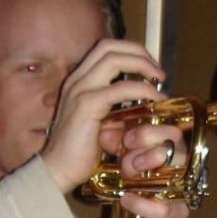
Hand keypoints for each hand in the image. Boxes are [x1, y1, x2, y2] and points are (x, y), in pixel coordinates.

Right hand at [41, 39, 164, 194]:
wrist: (57, 170)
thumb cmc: (79, 152)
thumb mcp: (101, 124)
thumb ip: (117, 110)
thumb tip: (142, 106)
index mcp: (78, 80)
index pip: (105, 48)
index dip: (131, 51)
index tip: (150, 68)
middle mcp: (76, 79)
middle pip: (110, 46)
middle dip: (139, 52)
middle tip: (158, 72)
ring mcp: (79, 90)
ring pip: (114, 59)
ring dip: (142, 65)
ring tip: (159, 81)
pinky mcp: (87, 105)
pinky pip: (120, 88)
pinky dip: (142, 90)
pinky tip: (154, 100)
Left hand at [119, 125, 189, 217]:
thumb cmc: (140, 191)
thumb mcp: (126, 165)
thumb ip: (118, 148)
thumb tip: (105, 133)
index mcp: (172, 150)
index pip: (169, 131)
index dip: (147, 132)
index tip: (125, 138)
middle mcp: (181, 167)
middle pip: (174, 146)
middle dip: (146, 147)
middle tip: (126, 159)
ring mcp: (182, 190)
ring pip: (175, 173)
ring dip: (147, 172)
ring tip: (127, 175)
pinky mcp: (178, 214)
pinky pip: (164, 208)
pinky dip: (142, 204)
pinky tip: (126, 199)